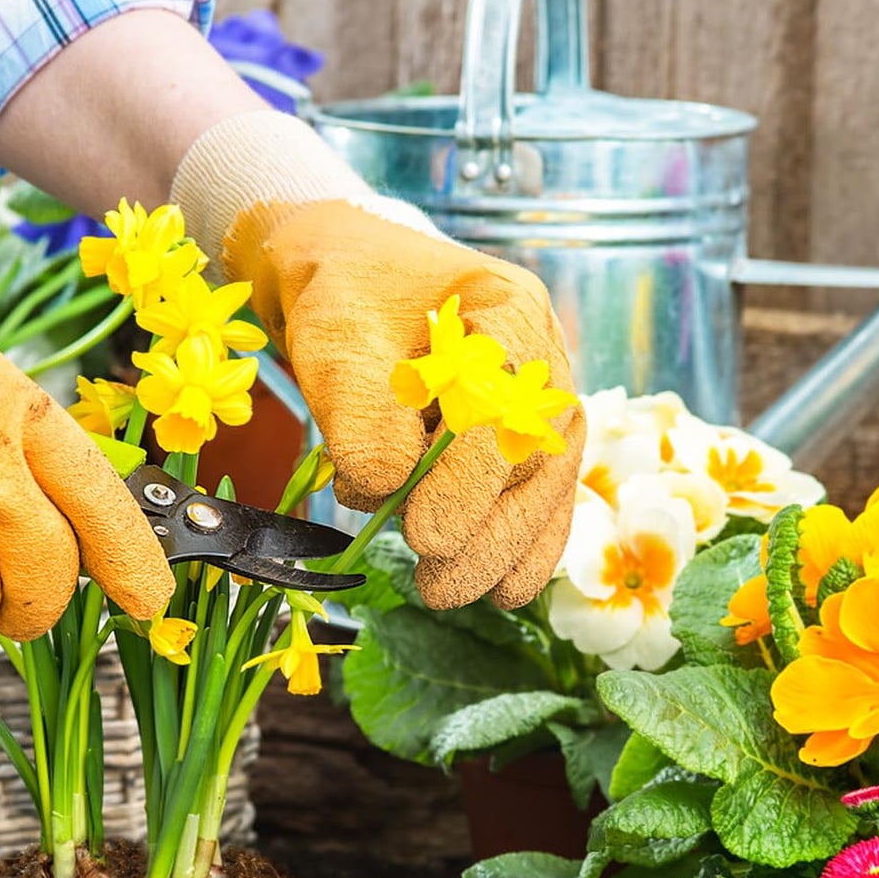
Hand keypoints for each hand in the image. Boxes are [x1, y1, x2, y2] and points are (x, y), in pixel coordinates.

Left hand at [172, 112, 582, 610]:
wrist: (350, 283)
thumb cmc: (344, 302)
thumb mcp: (336, 344)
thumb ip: (361, 414)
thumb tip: (387, 490)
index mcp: (506, 309)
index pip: (501, 404)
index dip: (467, 477)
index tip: (427, 536)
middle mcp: (542, 358)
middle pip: (533, 455)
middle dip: (486, 530)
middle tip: (436, 582)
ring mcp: (542, 403)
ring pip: (542, 486)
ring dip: (501, 549)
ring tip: (451, 594)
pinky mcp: (526, 442)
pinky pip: (538, 499)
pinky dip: (520, 547)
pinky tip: (502, 589)